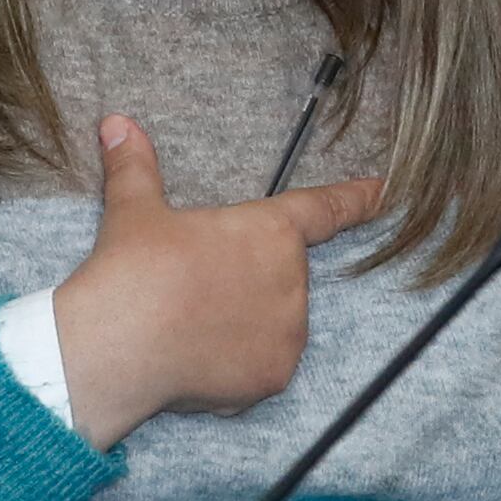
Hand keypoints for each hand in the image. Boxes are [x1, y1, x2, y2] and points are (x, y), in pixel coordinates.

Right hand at [46, 115, 384, 451]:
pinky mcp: (274, 376)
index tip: (384, 191)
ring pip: (274, 321)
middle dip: (247, 276)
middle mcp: (292, 280)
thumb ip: (135, 166)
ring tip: (191, 320)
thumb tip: (116, 124)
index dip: (356, 199)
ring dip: (245, 319)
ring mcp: (288, 332)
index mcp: (270, 231)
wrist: (117, 345)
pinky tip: (199, 354)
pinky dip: (238, 360)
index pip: (323, 210)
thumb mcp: (134, 210)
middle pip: (281, 274)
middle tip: (195, 283)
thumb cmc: (134, 271)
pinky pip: (264, 364)